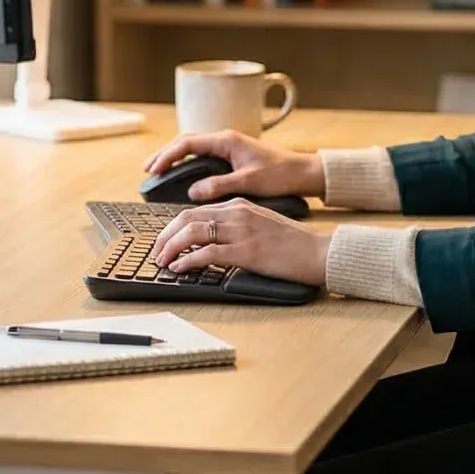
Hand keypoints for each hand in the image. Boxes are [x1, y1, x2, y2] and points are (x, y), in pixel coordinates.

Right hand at [142, 130, 321, 202]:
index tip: (154, 169)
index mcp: (227, 140)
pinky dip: (188, 162)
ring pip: (193, 147)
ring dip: (175, 156)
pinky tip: (181, 172)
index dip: (167, 155)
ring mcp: (228, 146)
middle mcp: (225, 139)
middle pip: (186, 142)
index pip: (188, 143)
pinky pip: (203, 155)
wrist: (302, 172)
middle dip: (165, 154)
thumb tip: (193, 191)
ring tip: (158, 169)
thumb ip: (219, 185)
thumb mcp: (248, 182)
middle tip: (147, 169)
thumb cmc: (280, 174)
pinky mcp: (232, 155)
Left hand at [152, 199, 328, 286]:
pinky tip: (180, 268)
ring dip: (171, 248)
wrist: (318, 251)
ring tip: (163, 261)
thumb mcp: (260, 224)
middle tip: (156, 252)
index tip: (164, 241)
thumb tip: (209, 241)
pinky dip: (188, 260)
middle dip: (165, 236)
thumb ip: (236, 226)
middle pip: (187, 217)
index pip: (196, 210)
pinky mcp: (247, 251)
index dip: (173, 226)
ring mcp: (241, 231)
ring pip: (192, 232)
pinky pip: (207, 253)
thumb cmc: (293, 243)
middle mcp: (237, 213)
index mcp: (239, 204)